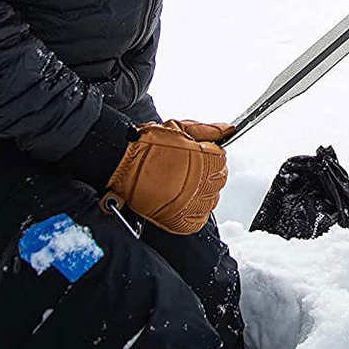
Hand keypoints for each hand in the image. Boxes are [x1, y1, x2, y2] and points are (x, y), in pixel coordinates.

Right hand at [104, 120, 227, 234]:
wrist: (121, 162)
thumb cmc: (146, 143)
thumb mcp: (179, 128)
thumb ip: (207, 130)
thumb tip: (227, 129)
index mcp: (204, 159)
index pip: (222, 161)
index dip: (211, 156)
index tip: (200, 155)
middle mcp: (200, 182)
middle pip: (218, 181)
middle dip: (208, 173)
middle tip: (188, 168)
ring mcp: (190, 203)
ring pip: (210, 201)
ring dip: (200, 192)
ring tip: (181, 183)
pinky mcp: (179, 220)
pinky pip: (198, 219)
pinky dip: (193, 212)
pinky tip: (181, 199)